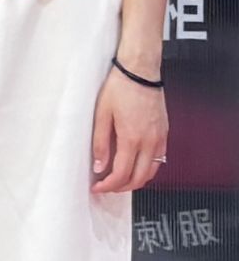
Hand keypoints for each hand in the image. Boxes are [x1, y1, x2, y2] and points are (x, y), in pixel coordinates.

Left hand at [95, 67, 169, 196]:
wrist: (140, 72)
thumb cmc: (119, 89)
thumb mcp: (101, 114)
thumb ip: (100, 143)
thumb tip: (99, 166)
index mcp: (132, 139)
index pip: (122, 174)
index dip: (108, 185)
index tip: (97, 187)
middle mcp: (150, 143)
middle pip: (139, 178)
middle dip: (122, 188)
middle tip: (106, 187)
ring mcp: (160, 139)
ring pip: (151, 172)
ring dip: (136, 180)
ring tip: (118, 179)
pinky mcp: (164, 133)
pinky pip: (159, 160)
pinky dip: (146, 169)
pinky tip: (134, 165)